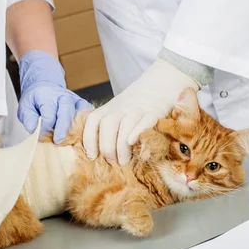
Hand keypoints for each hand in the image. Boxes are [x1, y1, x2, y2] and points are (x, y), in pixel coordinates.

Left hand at [18, 50, 92, 142]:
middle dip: (62, 128)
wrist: (45, 87)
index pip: (48, 113)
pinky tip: (82, 133)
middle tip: (58, 141)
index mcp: (47, 95)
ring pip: (79, 113)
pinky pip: (88, 113)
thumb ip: (28, 118)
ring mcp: (74, 100)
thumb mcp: (25, 107)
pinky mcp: (82, 104)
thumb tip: (33, 129)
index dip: (45, 127)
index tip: (40, 136)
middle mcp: (63, 96)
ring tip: (70, 140)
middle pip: (66, 111)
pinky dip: (87, 123)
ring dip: (75, 128)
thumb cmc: (35, 100)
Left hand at [82, 59, 199, 164]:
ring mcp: (138, 109)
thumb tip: (97, 155)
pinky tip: (134, 144)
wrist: (159, 85)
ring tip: (124, 162)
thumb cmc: (134, 107)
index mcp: (109, 108)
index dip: (89, 140)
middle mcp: (121, 108)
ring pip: (125, 125)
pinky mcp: (155, 113)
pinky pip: (146, 122)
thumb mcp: (117, 112)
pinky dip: (138, 132)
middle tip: (113, 163)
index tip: (93, 156)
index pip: (93, 121)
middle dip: (107, 148)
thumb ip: (107, 129)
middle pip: (108, 125)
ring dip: (121, 147)